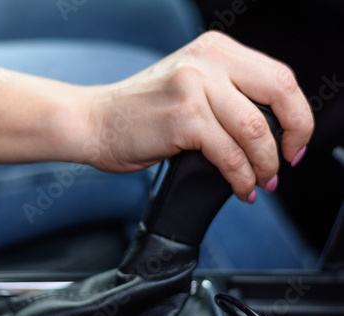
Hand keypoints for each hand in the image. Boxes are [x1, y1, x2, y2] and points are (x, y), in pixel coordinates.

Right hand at [80, 31, 313, 201]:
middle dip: (292, 137)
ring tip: (260, 183)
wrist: (95, 121)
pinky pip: (229, 154)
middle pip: (278, 95)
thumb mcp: (189, 86)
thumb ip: (228, 96)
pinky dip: (240, 178)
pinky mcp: (183, 118)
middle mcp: (207, 62)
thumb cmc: (139, 112)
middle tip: (285, 164)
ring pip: (255, 131)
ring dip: (264, 166)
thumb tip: (270, 132)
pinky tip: (239, 188)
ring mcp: (194, 87)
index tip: (294, 142)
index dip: (297, 115)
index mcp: (214, 50)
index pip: (279, 77)